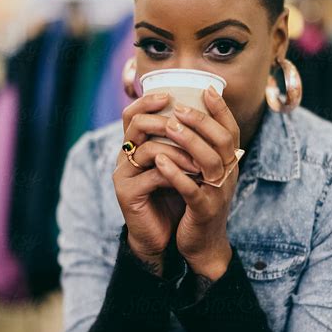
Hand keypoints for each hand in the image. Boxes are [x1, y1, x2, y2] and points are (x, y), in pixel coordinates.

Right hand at [112, 92, 200, 268]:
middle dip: (164, 121)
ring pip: (148, 149)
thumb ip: (183, 142)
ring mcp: (124, 175)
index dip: (147, 100)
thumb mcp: (180, 165)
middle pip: (136, 124)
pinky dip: (176, 174)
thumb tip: (208, 110)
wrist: (166, 236)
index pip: (132, 113)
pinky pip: (153, 176)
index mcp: (136, 146)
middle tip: (187, 125)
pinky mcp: (128, 194)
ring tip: (200, 159)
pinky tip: (194, 177)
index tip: (169, 95)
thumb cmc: (176, 196)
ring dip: (178, 151)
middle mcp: (125, 156)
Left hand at [153, 85, 239, 279]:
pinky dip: (176, 173)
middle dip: (202, 121)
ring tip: (168, 127)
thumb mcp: (203, 173)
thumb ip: (200, 149)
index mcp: (229, 163)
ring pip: (209, 161)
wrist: (202, 244)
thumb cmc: (197, 202)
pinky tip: (159, 161)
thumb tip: (186, 115)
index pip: (231, 131)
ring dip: (189, 142)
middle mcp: (228, 175)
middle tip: (180, 108)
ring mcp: (218, 193)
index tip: (207, 89)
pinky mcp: (204, 211)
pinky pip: (192, 189)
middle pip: (222, 141)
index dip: (221, 110)